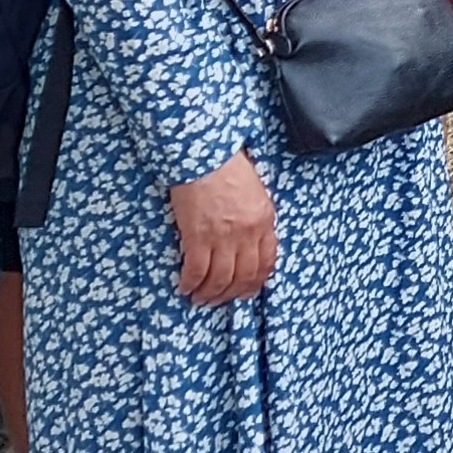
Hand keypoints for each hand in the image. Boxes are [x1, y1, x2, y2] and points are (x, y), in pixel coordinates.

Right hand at [167, 152, 276, 305]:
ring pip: (220, 280)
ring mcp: (223, 237)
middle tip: (220, 299)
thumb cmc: (227, 166)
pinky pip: (196, 270)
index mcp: (264, 220)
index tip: (246, 290)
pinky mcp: (198, 236)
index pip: (267, 261)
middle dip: (232, 294)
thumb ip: (255, 217)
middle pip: (244, 276)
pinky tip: (185, 287)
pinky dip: (191, 283)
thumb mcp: (255, 191)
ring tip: (200, 298)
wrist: (204, 153)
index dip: (256, 282)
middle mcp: (247, 233)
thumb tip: (249, 241)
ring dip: (210, 294)